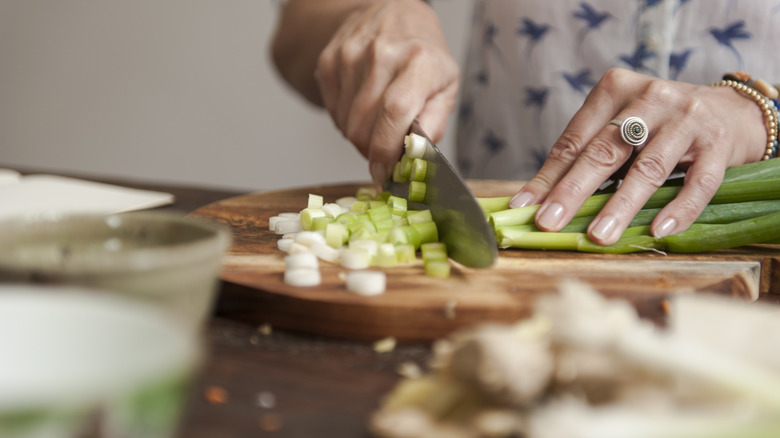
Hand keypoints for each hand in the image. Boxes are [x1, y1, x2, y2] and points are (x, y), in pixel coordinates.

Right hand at [314, 0, 459, 183]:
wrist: (392, 12)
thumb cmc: (423, 54)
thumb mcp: (447, 84)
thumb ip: (436, 121)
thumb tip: (419, 154)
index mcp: (419, 61)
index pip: (395, 113)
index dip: (387, 150)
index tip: (386, 173)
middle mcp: (382, 54)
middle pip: (365, 126)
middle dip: (373, 152)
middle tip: (385, 155)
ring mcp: (351, 55)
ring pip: (346, 124)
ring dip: (360, 138)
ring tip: (377, 126)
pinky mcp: (329, 60)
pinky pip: (332, 112)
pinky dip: (346, 122)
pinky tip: (362, 108)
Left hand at [509, 68, 766, 244]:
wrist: (731, 111)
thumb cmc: (658, 126)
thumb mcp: (620, 129)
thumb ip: (586, 156)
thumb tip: (538, 201)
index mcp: (615, 89)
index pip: (574, 140)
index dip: (548, 176)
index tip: (524, 207)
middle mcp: (650, 98)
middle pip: (604, 150)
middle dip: (573, 190)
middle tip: (549, 222)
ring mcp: (688, 118)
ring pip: (648, 168)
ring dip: (621, 206)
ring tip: (599, 236)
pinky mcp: (719, 143)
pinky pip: (698, 183)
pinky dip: (678, 209)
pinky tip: (657, 231)